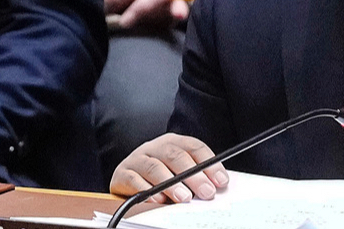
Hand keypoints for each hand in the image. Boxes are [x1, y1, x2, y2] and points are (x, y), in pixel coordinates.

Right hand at [110, 133, 228, 203]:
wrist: (125, 181)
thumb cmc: (159, 179)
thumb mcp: (178, 174)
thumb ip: (195, 178)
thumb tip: (215, 189)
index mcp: (173, 142)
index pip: (194, 147)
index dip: (210, 164)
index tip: (221, 181)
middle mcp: (155, 147)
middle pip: (175, 155)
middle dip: (193, 175)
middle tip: (206, 192)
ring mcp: (137, 159)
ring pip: (155, 167)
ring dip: (171, 184)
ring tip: (184, 198)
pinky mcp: (122, 173)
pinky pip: (134, 180)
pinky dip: (146, 191)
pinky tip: (158, 200)